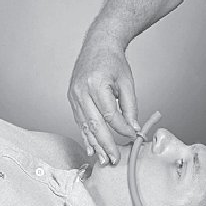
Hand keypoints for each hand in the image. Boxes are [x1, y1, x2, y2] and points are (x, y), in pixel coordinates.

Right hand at [68, 33, 139, 164]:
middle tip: (114, 160)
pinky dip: (86, 136)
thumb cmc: (113, 62)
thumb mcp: (127, 83)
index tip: (133, 137)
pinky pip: (80, 122)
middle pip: (94, 124)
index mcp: (96, 84)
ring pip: (85, 126)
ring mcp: (74, 95)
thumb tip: (133, 129)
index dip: (122, 129)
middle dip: (105, 144)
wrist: (97, 45)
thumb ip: (130, 108)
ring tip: (103, 160)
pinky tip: (91, 149)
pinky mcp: (72, 99)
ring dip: (94, 145)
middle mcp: (81, 91)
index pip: (110, 114)